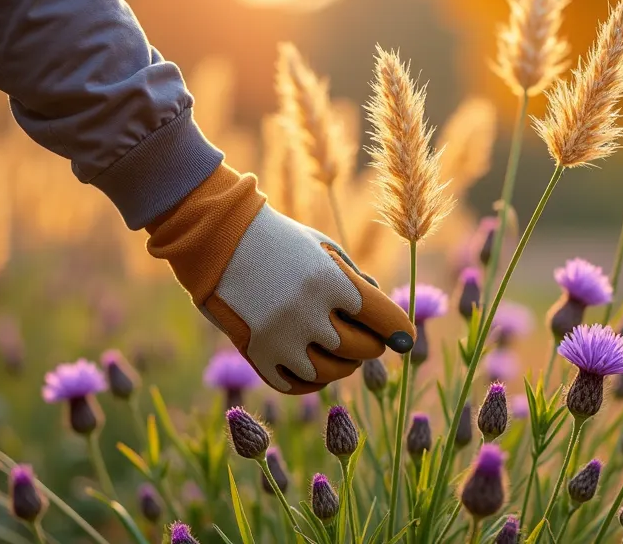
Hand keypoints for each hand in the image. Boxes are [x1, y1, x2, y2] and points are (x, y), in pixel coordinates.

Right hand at [148, 165, 413, 392]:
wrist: (216, 239)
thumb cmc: (278, 238)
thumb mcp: (323, 247)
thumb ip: (356, 281)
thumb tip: (384, 320)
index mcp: (332, 281)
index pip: (383, 319)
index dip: (401, 332)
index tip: (406, 340)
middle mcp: (309, 314)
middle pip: (362, 350)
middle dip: (373, 347)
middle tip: (371, 342)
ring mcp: (282, 338)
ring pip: (332, 373)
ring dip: (345, 366)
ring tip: (344, 355)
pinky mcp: (258, 355)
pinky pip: (296, 384)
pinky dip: (313, 381)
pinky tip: (316, 366)